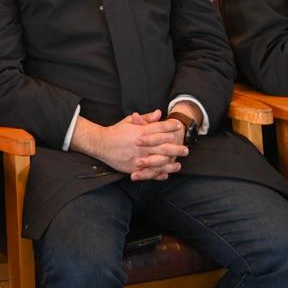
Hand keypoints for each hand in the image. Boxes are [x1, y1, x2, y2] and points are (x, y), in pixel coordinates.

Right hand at [74, 110, 188, 181]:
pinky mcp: (133, 167)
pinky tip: (165, 174)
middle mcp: (141, 145)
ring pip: (158, 161)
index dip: (171, 127)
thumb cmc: (117, 131)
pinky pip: (149, 172)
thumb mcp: (130, 121)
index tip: (179, 127)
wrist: (101, 144)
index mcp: (141, 131)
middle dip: (176, 148)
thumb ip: (146, 118)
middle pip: (163, 146)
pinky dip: (158, 174)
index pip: (160, 128)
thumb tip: (159, 113)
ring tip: (178, 164)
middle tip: (185, 149)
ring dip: (170, 163)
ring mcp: (138, 157)